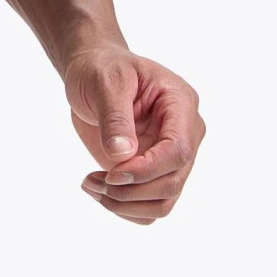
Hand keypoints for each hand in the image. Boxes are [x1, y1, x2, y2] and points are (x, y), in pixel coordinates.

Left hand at [64, 46, 204, 224]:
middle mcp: (185, 134)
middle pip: (172, 182)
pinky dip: (125, 208)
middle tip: (91, 182)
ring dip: (125, 205)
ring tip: (90, 186)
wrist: (95, 72)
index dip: (147, 169)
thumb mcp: (105, 81)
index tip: (111, 174)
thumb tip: (122, 156)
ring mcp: (172, 157)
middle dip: (131, 191)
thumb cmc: (102, 68)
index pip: (179, 150)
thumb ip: (114, 117)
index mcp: (181, 104)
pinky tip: (97, 191)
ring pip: (164, 202)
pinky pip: (150, 206)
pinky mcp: (155, 172)